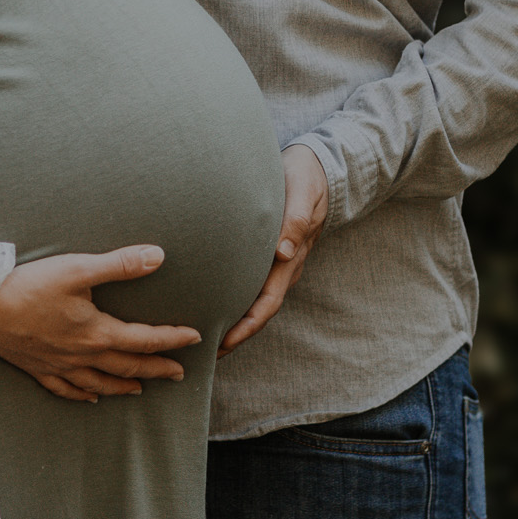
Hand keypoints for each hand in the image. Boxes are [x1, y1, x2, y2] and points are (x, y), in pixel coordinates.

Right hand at [0, 244, 200, 402]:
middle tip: (179, 373)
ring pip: (99, 383)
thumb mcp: (79, 269)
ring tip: (141, 388)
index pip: (144, 339)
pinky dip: (83, 395)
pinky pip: (66, 389)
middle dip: (157, 368)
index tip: (194, 339)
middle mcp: (81, 356)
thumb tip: (158, 256)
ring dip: (124, 385)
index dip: (172, 339)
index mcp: (96, 333)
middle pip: (127, 366)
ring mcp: (58, 366)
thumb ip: (120, 264)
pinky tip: (91, 397)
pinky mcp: (36, 368)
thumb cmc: (30, 286)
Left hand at [218, 145, 329, 355]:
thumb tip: (283, 252)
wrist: (317, 165)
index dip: (247, 327)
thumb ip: (294, 220)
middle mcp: (282, 266)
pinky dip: (230, 296)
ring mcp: (275, 261)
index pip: (267, 303)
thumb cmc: (306, 177)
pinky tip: (208, 298)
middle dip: (233, 334)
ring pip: (252, 299)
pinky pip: (248, 281)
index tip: (225, 343)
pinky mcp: (265, 251)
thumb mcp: (303, 193)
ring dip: (231, 319)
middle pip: (257, 310)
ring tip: (200, 333)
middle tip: (203, 353)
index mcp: (291, 259)